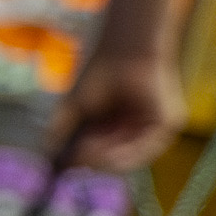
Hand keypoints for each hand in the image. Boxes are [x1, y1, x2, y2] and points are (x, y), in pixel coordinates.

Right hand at [48, 36, 183, 174]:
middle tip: (75, 157)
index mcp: (118, 125)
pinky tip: (103, 149)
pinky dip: (123, 154)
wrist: (124, 48)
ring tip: (85, 149)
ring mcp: (153, 127)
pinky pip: (146, 149)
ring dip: (104, 159)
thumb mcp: (73, 106)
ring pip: (130, 158)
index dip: (85, 161)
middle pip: (116, 159)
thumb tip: (49, 157)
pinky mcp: (166, 123)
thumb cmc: (100, 69)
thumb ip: (60, 130)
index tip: (64, 168)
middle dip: (93, 161)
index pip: (103, 153)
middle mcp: (138, 128)